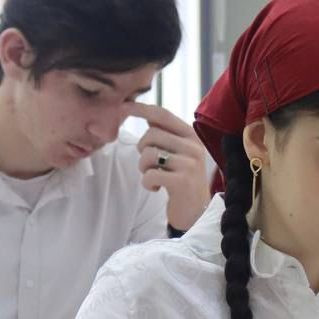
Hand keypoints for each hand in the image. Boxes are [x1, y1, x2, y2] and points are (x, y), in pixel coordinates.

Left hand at [129, 101, 210, 231]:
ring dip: (143, 168)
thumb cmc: (182, 180)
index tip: (122, 106)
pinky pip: (150, 175)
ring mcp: (189, 164)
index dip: (140, 108)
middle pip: (152, 135)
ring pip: (149, 154)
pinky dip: (147, 183)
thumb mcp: (178, 153)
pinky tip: (156, 188)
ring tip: (152, 177)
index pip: (162, 115)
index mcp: (191, 136)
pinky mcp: (182, 182)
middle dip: (141, 149)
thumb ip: (165, 134)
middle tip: (147, 163)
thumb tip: (147, 114)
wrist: (196, 212)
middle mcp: (193, 146)